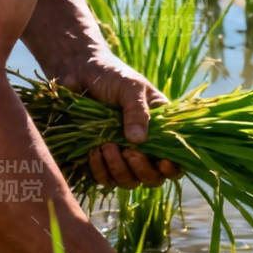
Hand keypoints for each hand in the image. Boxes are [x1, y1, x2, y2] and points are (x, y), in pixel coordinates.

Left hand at [49, 53, 183, 189]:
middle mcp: (144, 145)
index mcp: (160, 126)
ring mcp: (121, 154)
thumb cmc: (110, 74)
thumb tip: (139, 141)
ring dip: (118, 169)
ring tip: (105, 145)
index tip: (163, 163)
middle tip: (128, 151)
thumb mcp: (129, 86)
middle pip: (152, 177)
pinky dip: (100, 170)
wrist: (77, 71)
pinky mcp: (100, 159)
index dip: (174, 167)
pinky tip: (93, 151)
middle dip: (141, 170)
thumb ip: (137, 111)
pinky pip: (104, 178)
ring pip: (128, 181)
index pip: (175, 157)